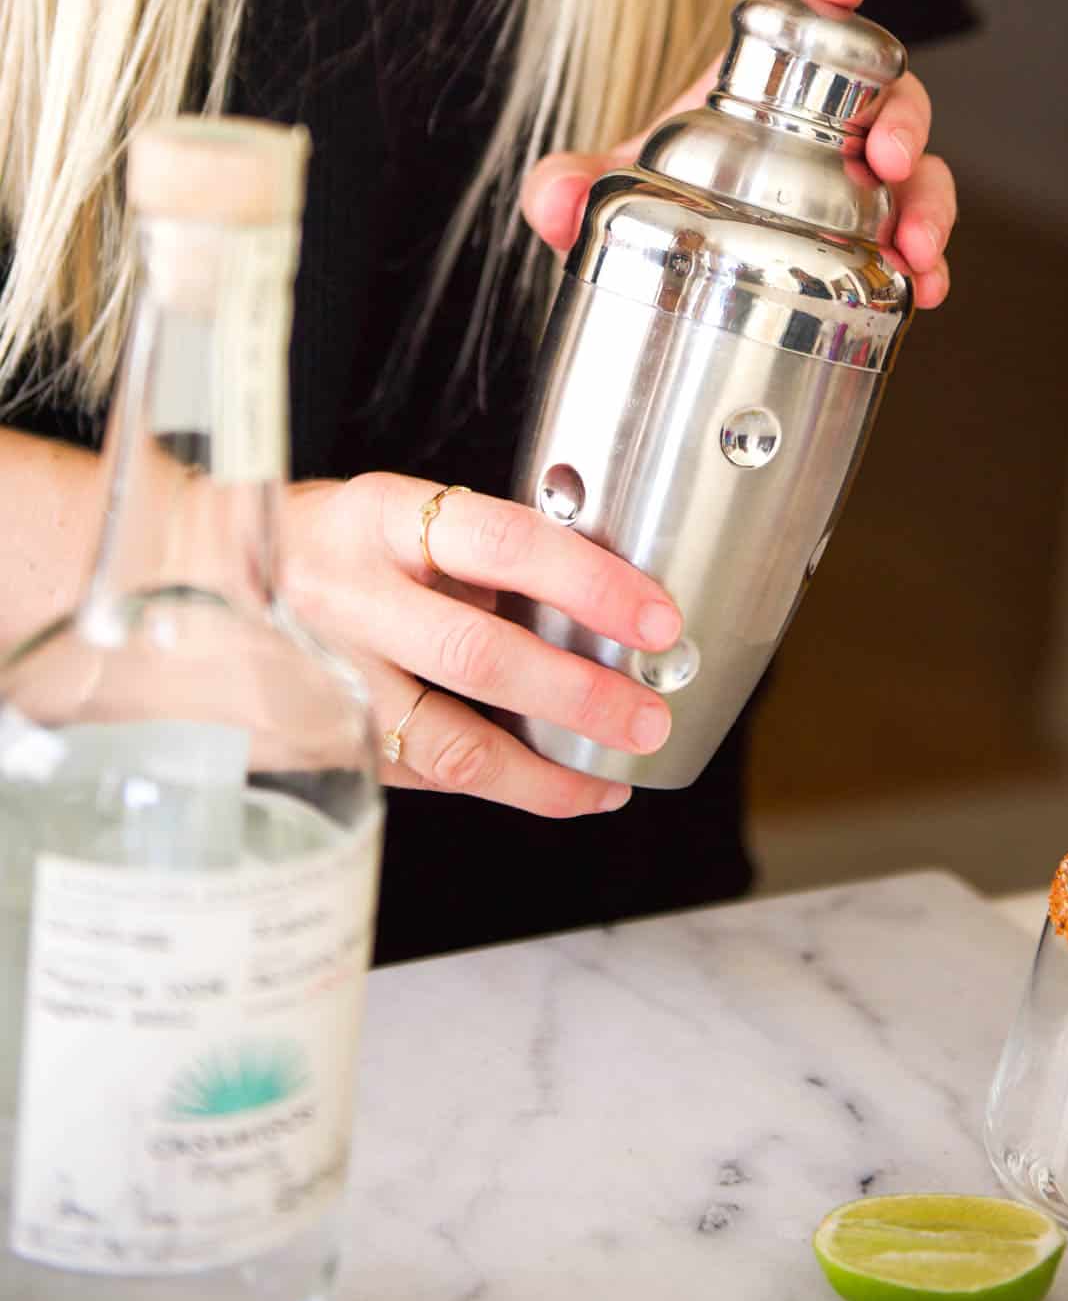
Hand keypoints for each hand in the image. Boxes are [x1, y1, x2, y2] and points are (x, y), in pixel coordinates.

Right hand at [280, 474, 681, 815]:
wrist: (179, 582)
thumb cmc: (314, 545)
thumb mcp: (386, 514)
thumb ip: (470, 550)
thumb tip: (598, 597)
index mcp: (377, 517)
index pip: (502, 542)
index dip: (590, 583)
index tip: (654, 617)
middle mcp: (348, 596)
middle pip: (478, 655)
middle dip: (580, 694)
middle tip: (647, 715)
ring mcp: (327, 678)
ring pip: (449, 744)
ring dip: (547, 770)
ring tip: (612, 774)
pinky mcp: (317, 741)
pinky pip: (423, 775)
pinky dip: (501, 785)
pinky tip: (554, 784)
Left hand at [520, 0, 955, 308]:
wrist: (672, 265)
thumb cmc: (655, 198)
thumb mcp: (605, 190)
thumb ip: (563, 187)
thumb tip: (555, 199)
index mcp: (758, 85)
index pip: (801, 16)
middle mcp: (823, 124)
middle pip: (887, 91)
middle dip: (901, 116)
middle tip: (890, 158)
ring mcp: (856, 183)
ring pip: (919, 170)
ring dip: (929, 200)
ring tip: (917, 247)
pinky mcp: (872, 238)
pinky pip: (915, 238)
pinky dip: (928, 262)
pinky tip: (926, 290)